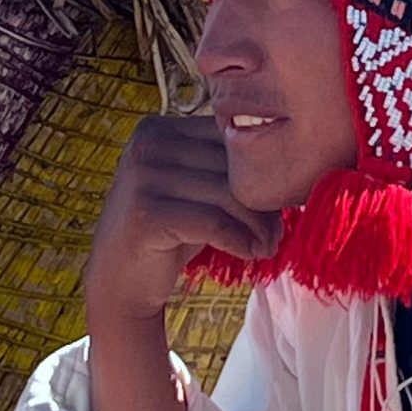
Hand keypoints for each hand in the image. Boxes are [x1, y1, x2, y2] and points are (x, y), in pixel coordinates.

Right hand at [84, 114, 280, 323]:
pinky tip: (250, 254)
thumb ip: (223, 166)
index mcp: (158, 128)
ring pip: (229, 194)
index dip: (262, 169)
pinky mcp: (147, 214)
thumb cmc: (168, 233)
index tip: (278, 204)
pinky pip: (215, 223)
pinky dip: (241, 240)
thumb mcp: (193, 188)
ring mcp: (143, 177)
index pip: (229, 136)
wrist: (119, 282)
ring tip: (266, 246)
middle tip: (276, 233)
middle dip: (265, 203)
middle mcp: (147, 143)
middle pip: (232, 165)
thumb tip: (292, 161)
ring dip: (259, 226)